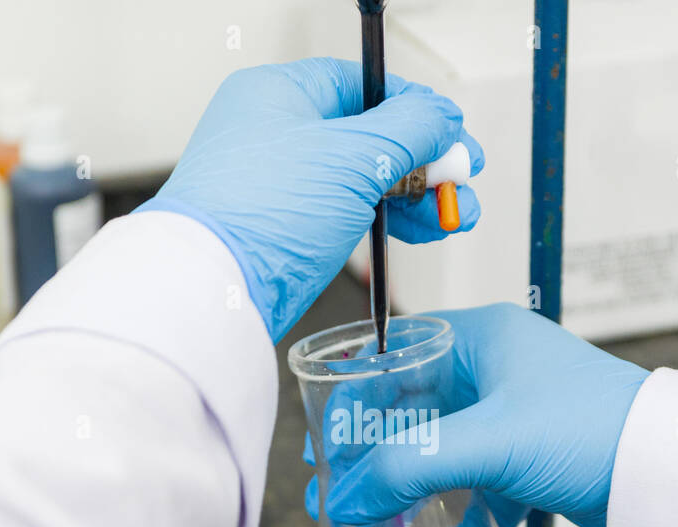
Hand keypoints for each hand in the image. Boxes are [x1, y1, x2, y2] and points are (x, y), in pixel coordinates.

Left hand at [136, 57, 483, 341]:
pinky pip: (348, 212)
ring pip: (364, 178)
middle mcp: (277, 132)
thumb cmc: (262, 215)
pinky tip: (420, 231)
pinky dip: (387, 220)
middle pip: (371, 135)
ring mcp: (281, 183)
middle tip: (462, 185)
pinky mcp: (287, 227)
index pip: (365, 85)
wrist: (214, 290)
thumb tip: (444, 116)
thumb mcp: (354, 157)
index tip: (455, 135)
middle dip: (427, 163)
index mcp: (281, 94)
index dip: (418, 110)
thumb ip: (410, 129)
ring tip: (455, 217)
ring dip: (416, 197)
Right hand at [318, 303, 650, 526]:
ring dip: (407, 492)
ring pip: (441, 454)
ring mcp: (516, 418)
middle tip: (333, 498)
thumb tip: (342, 498)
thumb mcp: (490, 441)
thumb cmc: (591, 429)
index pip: (391, 361)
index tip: (322, 451)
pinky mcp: (536, 460)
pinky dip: (460, 519)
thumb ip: (407, 466)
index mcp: (480, 340)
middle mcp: (494, 372)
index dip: (351, 406)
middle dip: (370, 459)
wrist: (672, 473)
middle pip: (410, 413)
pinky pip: (481, 488)